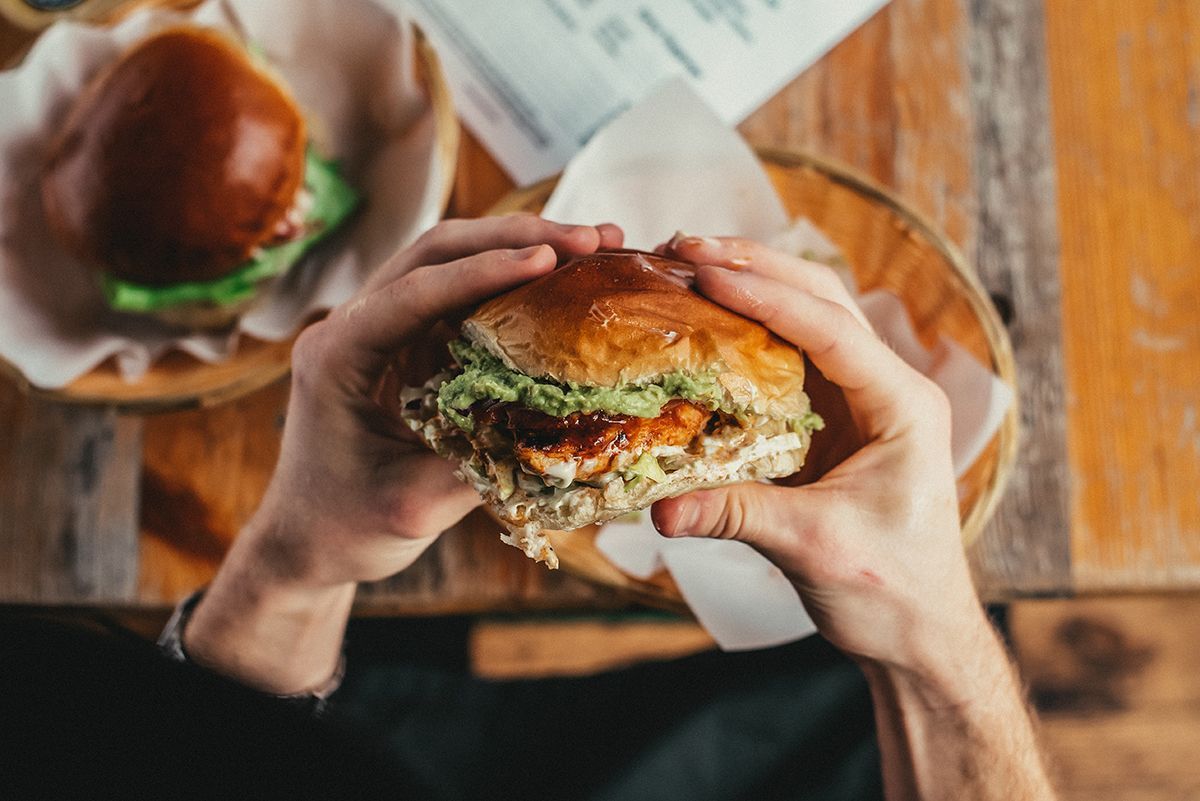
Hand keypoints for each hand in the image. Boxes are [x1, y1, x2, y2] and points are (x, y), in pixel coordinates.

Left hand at [184, 216, 621, 692]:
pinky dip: (511, 280)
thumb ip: (480, 462)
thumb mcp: (413, 506)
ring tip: (591, 243)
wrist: (306, 541)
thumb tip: (560, 427)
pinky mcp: (406, 343)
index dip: (483, 271)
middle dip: (515, 237)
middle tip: (590, 237)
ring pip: (449, 260)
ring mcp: (380, 329)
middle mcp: (352, 325)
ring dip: (518, 246)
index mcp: (337, 355)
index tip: (548, 260)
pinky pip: (460, 294)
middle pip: (435, 251)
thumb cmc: (345, 527)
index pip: (413, 292)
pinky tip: (562, 279)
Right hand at [652, 235, 982, 675]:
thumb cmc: (890, 590)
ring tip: (686, 264)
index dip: (766, 296)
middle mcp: (887, 387)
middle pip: (822, 300)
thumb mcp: (813, 548)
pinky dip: (747, 328)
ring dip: (752, 284)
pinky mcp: (834, 418)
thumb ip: (736, 516)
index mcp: (902, 405)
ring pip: (807, 316)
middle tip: (683, 249)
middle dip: (755, 267)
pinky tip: (704, 318)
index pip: (831, 330)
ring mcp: (861, 399)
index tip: (704, 272)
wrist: (919, 630)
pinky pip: (789, 355)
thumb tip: (656, 510)